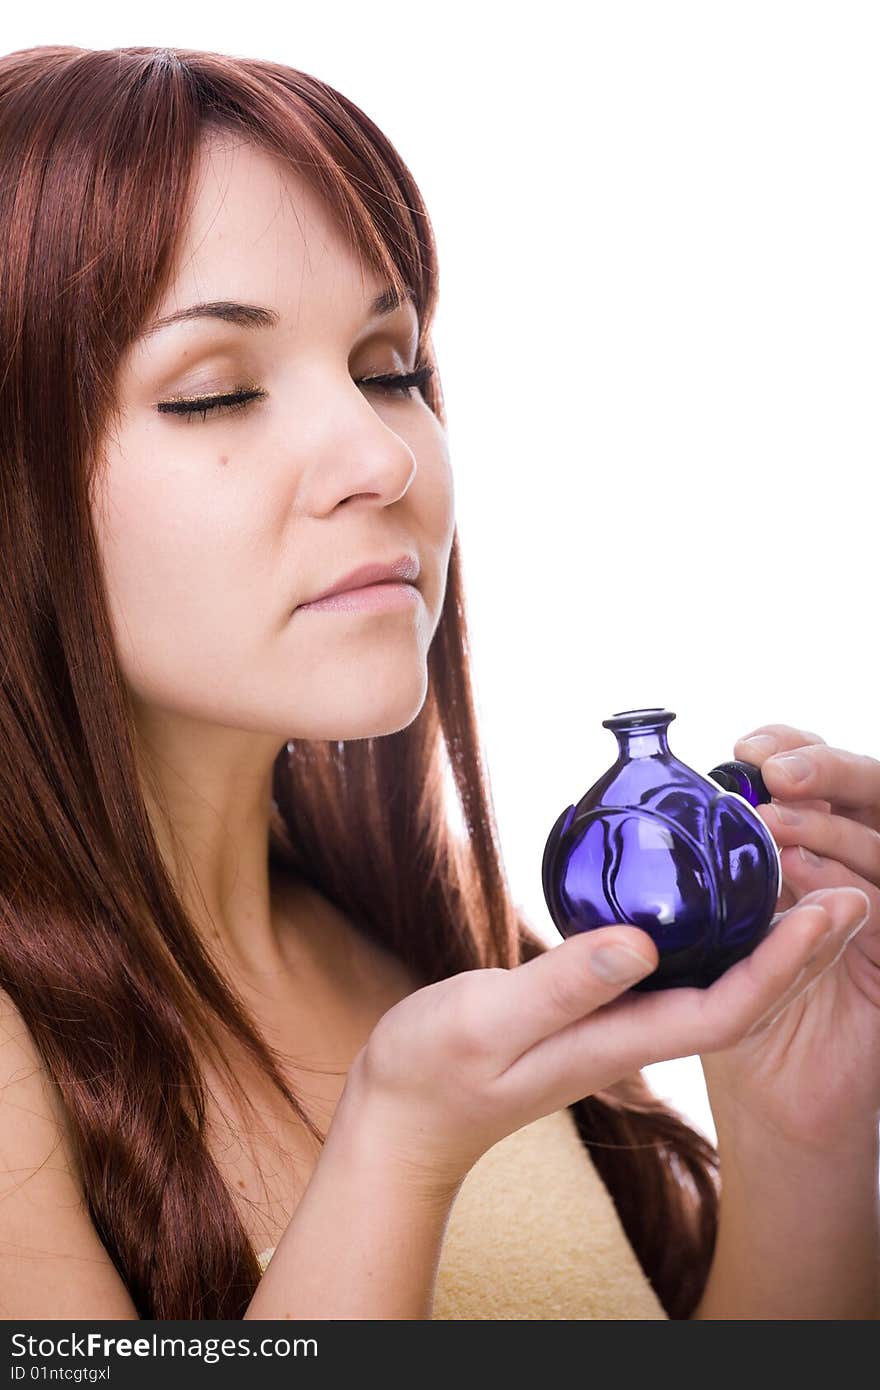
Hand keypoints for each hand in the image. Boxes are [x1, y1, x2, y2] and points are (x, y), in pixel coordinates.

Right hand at [344, 893, 869, 1199]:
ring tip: (808, 888)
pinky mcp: (598, 1009)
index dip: (783, 964)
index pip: (727, 1010)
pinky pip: (680, 973)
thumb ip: (561, 983)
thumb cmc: (436, 1071)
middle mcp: (632, 1037)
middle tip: (851, 887)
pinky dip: (717, 938)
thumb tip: (640, 942)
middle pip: (742, 999)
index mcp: (617, 1044)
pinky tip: (720, 905)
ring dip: (772, 942)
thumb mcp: (488, 1020)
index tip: (825, 910)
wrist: (407, 1114)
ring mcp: (617, 1026)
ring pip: (718, 986)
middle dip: (804, 951)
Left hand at [699, 722, 879, 1149]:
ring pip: (877, 846)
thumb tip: (645, 808)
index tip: (746, 746)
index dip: (793, 747)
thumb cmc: (739, 1011)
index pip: (816, 775)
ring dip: (832, 830)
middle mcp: (854, 870)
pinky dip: (852, 896)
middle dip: (827, 769)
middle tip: (775, 771)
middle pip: (866, 792)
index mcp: (812, 849)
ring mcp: (877, 915)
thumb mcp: (709, 928)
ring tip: (777, 823)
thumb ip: (699, 870)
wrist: (785, 1108)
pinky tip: (818, 890)